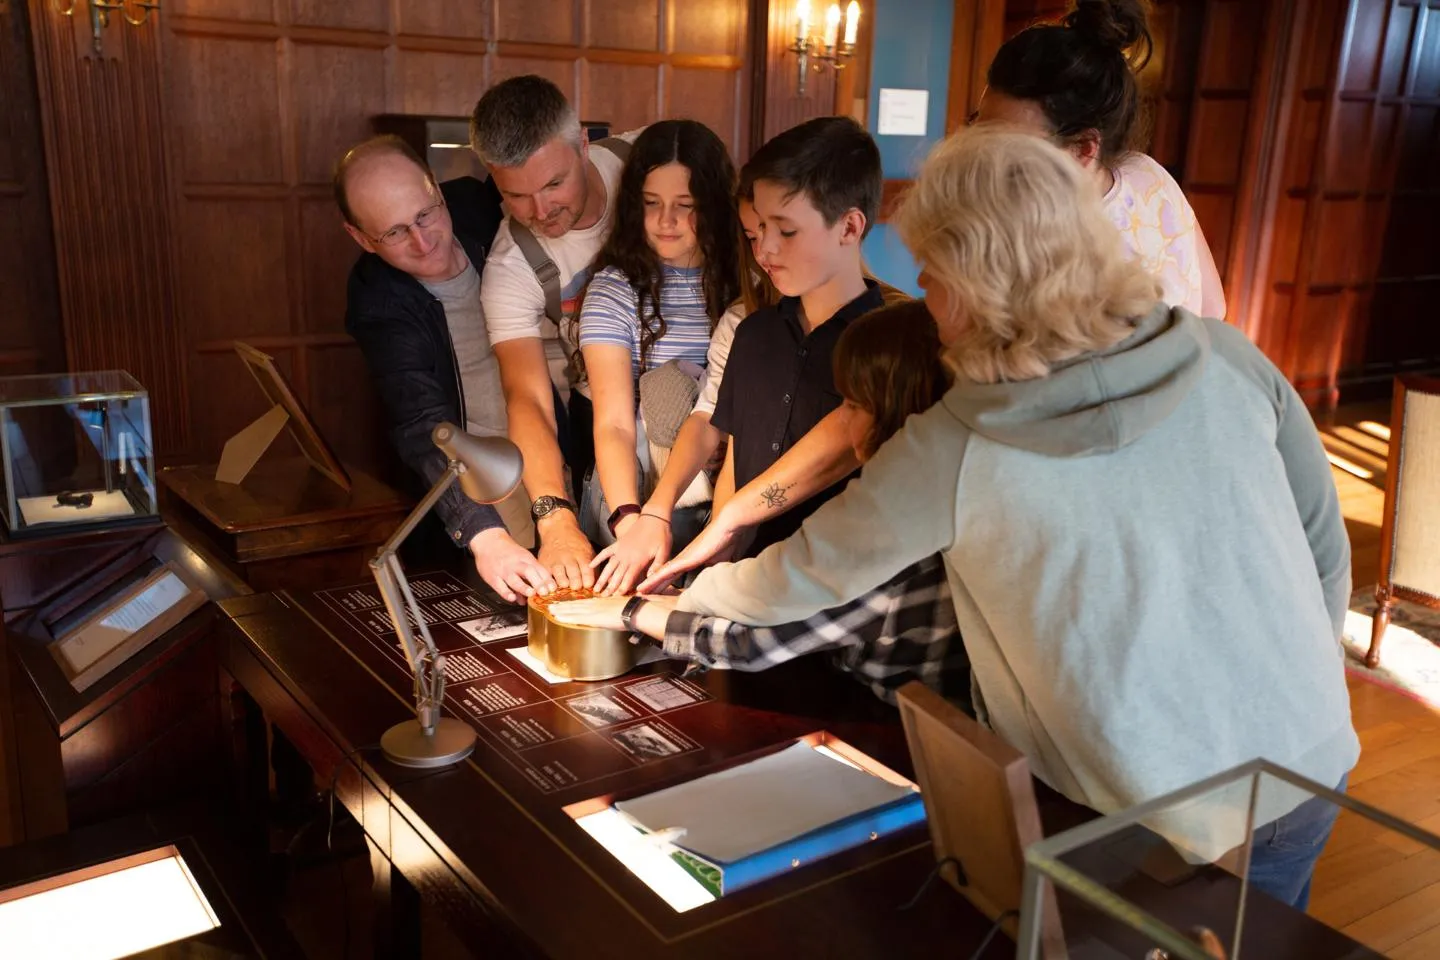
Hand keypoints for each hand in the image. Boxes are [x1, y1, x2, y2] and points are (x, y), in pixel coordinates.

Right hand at [469, 527, 554, 602]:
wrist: (488, 541)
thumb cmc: (508, 552)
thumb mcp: (522, 558)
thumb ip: (530, 576)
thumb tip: (538, 592)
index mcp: (525, 558)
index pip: (539, 569)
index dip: (547, 580)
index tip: (553, 589)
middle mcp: (515, 564)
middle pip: (528, 572)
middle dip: (538, 583)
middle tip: (544, 592)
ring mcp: (503, 571)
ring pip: (514, 580)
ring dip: (524, 588)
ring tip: (531, 594)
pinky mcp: (492, 577)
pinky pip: (500, 586)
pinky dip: (506, 593)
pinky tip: (512, 598)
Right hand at [536, 512, 594, 589]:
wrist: (557, 529)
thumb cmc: (575, 541)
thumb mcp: (588, 550)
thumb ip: (592, 566)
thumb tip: (596, 584)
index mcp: (581, 555)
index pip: (587, 573)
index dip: (588, 582)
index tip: (588, 585)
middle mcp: (568, 559)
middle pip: (575, 579)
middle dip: (577, 586)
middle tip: (577, 586)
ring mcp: (555, 562)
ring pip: (561, 581)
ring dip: (565, 585)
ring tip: (566, 584)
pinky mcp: (544, 565)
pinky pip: (548, 579)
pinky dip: (552, 583)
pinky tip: (555, 583)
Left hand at [547, 594, 680, 636]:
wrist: (640, 610)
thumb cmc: (637, 609)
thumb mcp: (625, 607)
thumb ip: (619, 610)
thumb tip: (619, 614)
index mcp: (604, 602)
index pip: (586, 603)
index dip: (575, 603)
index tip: (566, 603)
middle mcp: (597, 604)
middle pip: (577, 604)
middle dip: (564, 606)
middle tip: (552, 606)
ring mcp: (595, 610)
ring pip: (573, 609)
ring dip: (561, 610)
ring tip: (551, 610)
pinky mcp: (594, 617)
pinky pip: (576, 617)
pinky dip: (566, 616)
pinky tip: (557, 617)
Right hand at [592, 513, 671, 595]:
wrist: (654, 517)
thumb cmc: (661, 534)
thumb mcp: (664, 550)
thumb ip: (658, 565)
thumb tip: (651, 578)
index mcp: (639, 559)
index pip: (629, 576)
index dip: (623, 587)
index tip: (616, 596)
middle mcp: (627, 555)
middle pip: (617, 574)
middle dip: (610, 587)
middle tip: (603, 597)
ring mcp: (620, 549)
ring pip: (609, 566)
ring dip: (602, 578)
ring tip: (596, 588)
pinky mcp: (618, 544)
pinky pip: (605, 552)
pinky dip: (598, 559)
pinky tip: (591, 566)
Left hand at [637, 515, 741, 593]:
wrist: (727, 528)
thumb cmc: (725, 542)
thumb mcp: (717, 561)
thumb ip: (712, 569)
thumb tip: (713, 577)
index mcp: (690, 560)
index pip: (674, 575)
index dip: (664, 583)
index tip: (655, 591)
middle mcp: (683, 559)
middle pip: (664, 575)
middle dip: (653, 585)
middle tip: (640, 593)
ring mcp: (682, 559)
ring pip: (661, 574)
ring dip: (650, 583)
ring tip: (638, 591)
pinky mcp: (685, 559)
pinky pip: (666, 572)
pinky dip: (655, 579)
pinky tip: (645, 586)